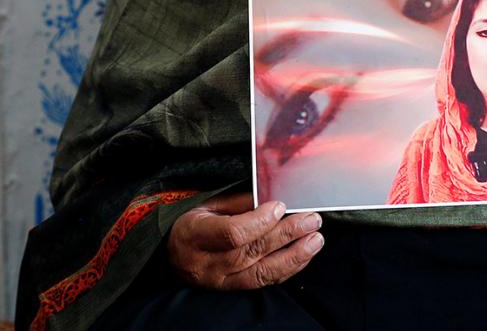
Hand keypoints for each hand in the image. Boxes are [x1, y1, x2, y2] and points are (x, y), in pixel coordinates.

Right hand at [166, 193, 322, 289]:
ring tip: (315, 240)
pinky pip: (263, 282)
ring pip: (261, 272)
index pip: (232, 233)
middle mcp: (207, 263)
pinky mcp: (231, 289)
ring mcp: (219, 280)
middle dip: (287, 234)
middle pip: (252, 251)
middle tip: (311, 220)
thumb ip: (239, 203)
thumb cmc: (191, 224)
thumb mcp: (207, 205)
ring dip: (294, 256)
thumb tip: (272, 198)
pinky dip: (287, 269)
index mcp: (196, 235)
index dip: (260, 220)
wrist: (170, 254)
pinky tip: (303, 255)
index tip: (281, 206)